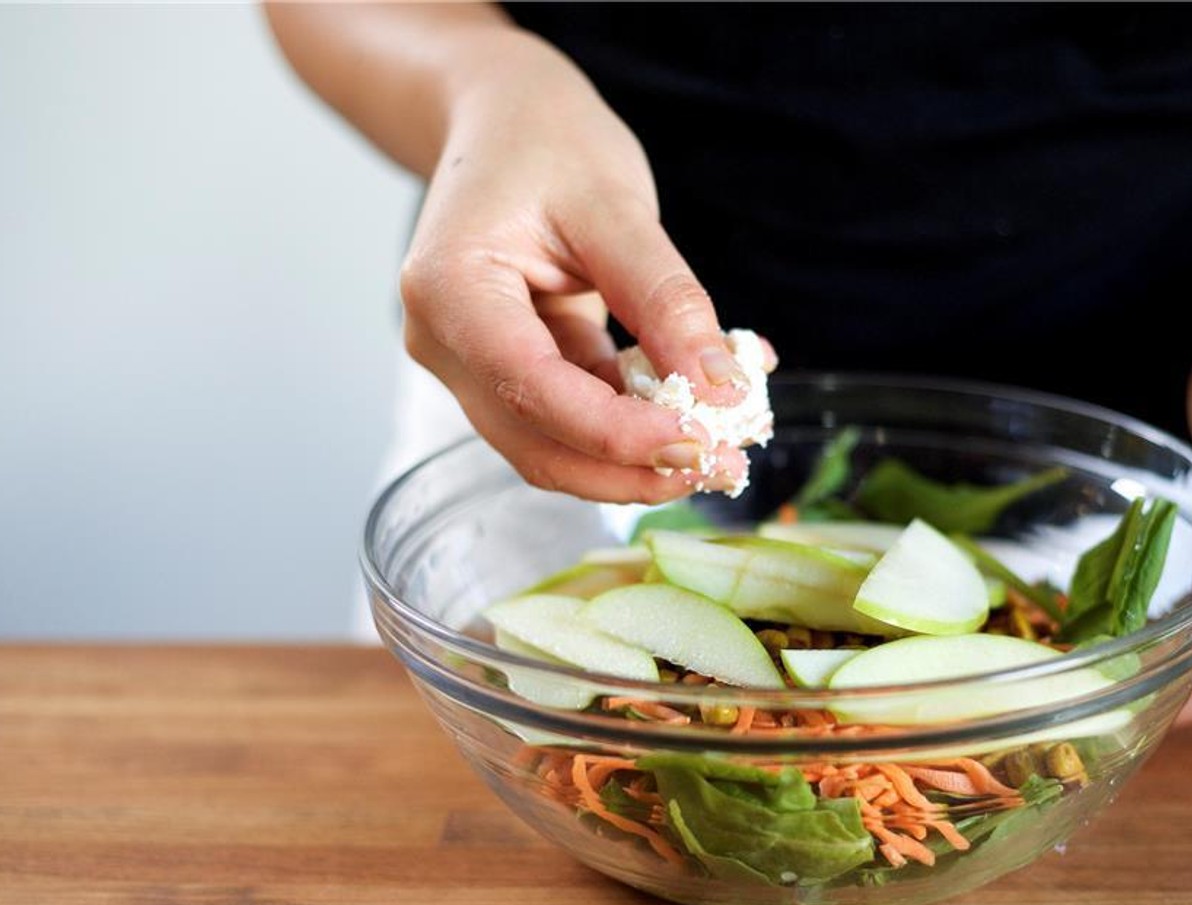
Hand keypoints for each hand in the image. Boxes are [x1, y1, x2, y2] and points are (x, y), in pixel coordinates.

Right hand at [397, 29, 752, 502]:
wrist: (506, 124)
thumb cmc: (548, 144)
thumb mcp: (617, 207)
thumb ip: (666, 301)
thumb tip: (719, 390)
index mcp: (449, 287)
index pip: (530, 388)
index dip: (616, 433)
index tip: (698, 441)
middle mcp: (443, 342)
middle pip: (537, 445)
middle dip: (632, 470)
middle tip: (725, 463)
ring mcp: (469, 366)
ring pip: (553, 451)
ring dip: (636, 463)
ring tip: (721, 446)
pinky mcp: (506, 376)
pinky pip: (571, 424)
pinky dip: (633, 427)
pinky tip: (694, 410)